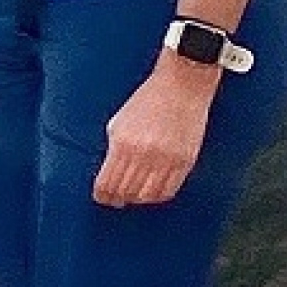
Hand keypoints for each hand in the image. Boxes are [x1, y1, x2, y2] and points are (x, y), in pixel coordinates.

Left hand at [92, 59, 216, 207]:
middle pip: (125, 192)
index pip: (107, 182)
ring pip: (146, 196)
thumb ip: (113, 148)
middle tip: (115, 200)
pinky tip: (152, 192)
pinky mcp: (185, 162)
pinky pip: (168, 190)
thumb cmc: (148, 100)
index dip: (102, 195)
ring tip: (133, 196)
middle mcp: (143, 155)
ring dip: (137, 199)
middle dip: (117, 198)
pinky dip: (157, 196)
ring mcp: (166, 160)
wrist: (181, 86)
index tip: (101, 197)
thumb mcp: (119, 122)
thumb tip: (107, 173)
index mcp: (122, 143)